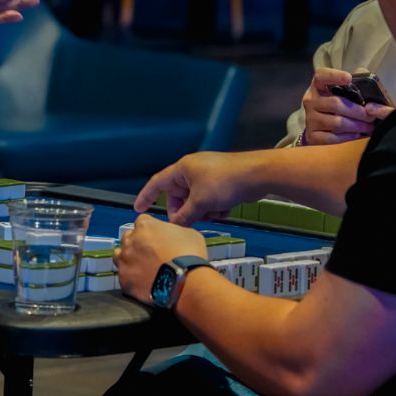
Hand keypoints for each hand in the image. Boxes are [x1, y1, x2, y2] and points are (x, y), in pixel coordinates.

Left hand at [114, 214, 207, 303]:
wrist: (186, 283)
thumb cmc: (190, 258)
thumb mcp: (189, 233)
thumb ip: (174, 230)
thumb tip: (172, 234)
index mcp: (146, 226)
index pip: (142, 221)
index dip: (149, 230)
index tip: (154, 237)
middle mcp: (131, 240)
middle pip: (128, 237)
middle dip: (137, 243)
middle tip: (150, 253)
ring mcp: (125, 260)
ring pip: (119, 255)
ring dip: (128, 259)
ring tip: (142, 267)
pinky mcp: (124, 279)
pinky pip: (123, 276)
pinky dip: (131, 278)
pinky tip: (142, 281)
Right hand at [134, 151, 258, 225]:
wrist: (257, 175)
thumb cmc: (226, 181)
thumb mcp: (200, 202)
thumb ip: (184, 216)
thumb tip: (175, 225)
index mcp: (182, 169)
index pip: (157, 183)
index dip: (146, 196)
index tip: (139, 208)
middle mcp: (192, 171)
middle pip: (179, 197)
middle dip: (185, 211)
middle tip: (191, 220)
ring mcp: (207, 177)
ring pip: (195, 201)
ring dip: (203, 211)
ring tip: (214, 212)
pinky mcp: (221, 184)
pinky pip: (209, 201)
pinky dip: (214, 208)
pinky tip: (224, 210)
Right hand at [301, 67, 375, 144]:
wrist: (319, 127)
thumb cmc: (336, 104)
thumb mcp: (343, 91)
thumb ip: (354, 80)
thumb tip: (363, 72)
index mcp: (318, 86)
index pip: (321, 76)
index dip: (334, 76)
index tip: (349, 78)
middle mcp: (311, 101)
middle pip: (335, 103)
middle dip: (358, 111)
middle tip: (371, 116)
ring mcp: (310, 119)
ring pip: (337, 122)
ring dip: (356, 125)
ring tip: (368, 126)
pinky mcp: (312, 136)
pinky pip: (333, 138)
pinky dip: (348, 137)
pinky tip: (357, 134)